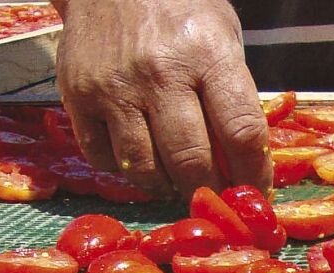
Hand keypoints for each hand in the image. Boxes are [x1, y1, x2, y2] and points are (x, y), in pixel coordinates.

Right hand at [53, 0, 271, 194]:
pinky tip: (140, 158)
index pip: (241, 133)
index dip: (253, 174)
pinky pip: (103, 158)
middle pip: (191, 161)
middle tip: (214, 193)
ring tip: (176, 180)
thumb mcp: (222, 35)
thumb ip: (232, 93)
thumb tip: (240, 160)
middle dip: (208, 189)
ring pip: (144, 169)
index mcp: (208, 54)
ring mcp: (116, 87)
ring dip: (166, 186)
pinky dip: (124, 170)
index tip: (254, 191)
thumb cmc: (177, 8)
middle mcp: (160, 73)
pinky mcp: (79, 96)